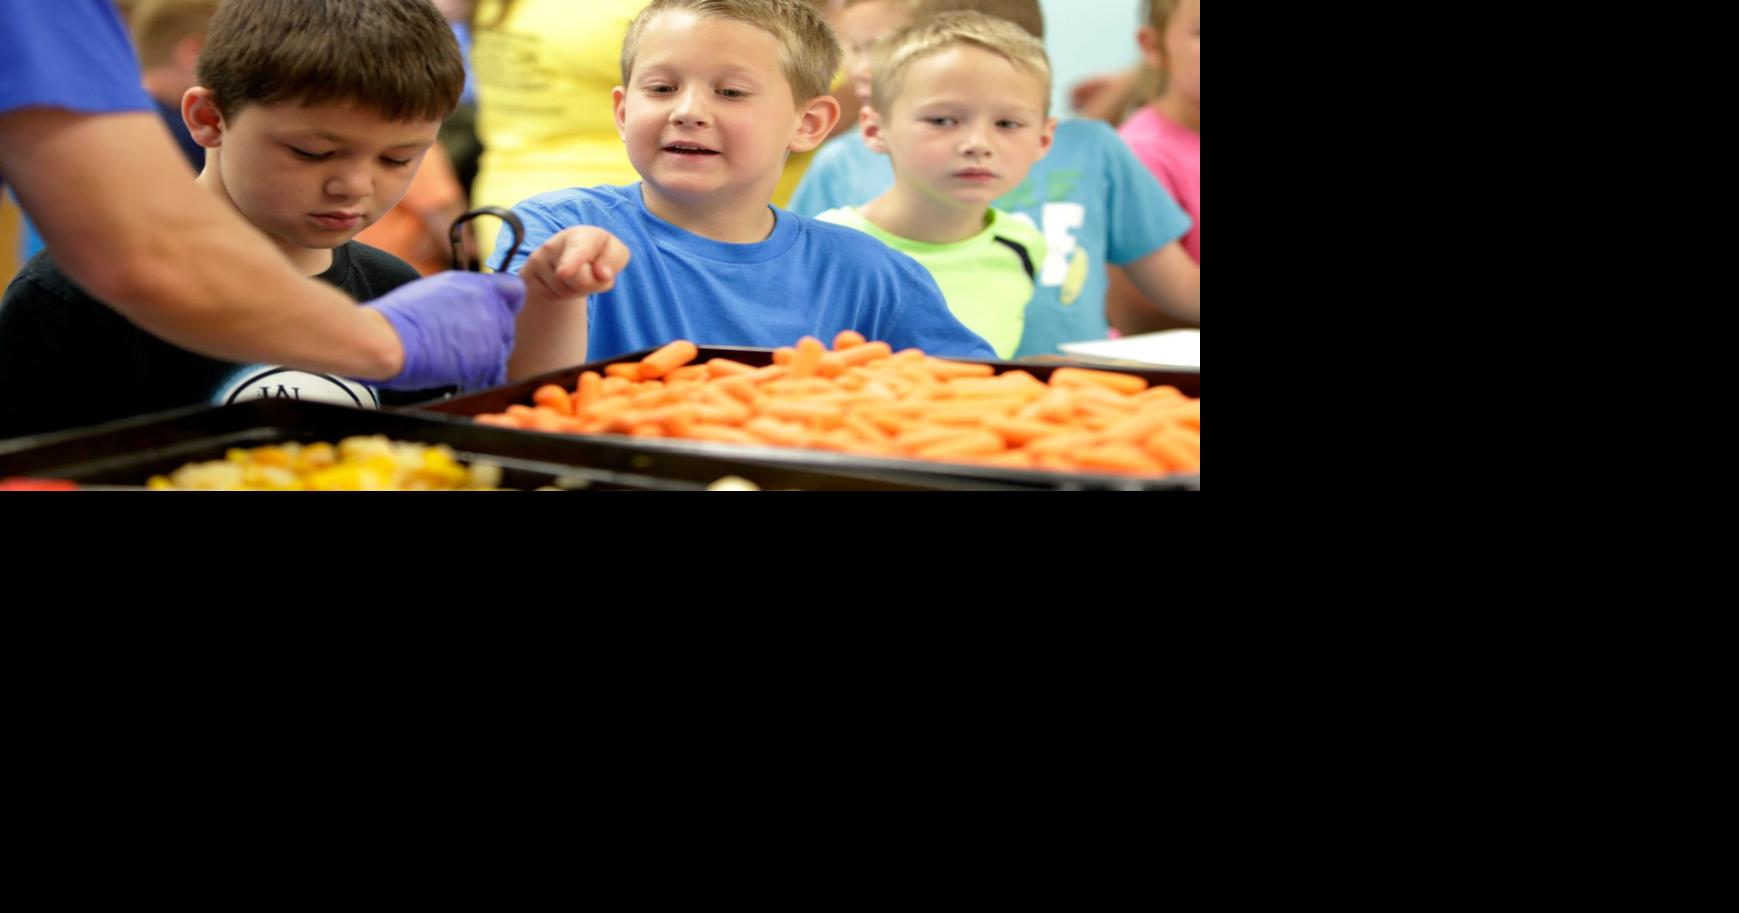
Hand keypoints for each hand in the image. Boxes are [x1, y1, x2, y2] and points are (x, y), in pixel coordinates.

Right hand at [363, 272, 525, 389]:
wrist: (388, 340)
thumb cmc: (401, 316)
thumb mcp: (437, 289)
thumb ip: (465, 295)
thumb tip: (472, 303)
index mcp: (478, 286)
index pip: (514, 290)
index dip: (506, 302)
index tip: (496, 310)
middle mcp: (491, 308)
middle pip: (507, 325)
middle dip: (491, 333)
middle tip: (460, 340)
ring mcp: (491, 336)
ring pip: (502, 350)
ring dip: (484, 356)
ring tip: (453, 356)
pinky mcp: (486, 362)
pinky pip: (496, 373)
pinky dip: (483, 375)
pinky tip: (461, 371)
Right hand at [521, 226, 630, 302]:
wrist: (569, 252)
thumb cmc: (597, 252)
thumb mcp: (614, 253)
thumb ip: (613, 261)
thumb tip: (602, 274)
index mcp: (580, 236)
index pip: (577, 251)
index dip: (570, 262)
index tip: (564, 272)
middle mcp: (553, 244)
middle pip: (578, 282)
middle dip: (591, 285)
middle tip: (591, 271)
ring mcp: (536, 259)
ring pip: (563, 292)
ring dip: (576, 291)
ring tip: (575, 275)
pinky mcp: (525, 274)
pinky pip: (549, 297)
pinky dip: (561, 295)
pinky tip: (562, 280)